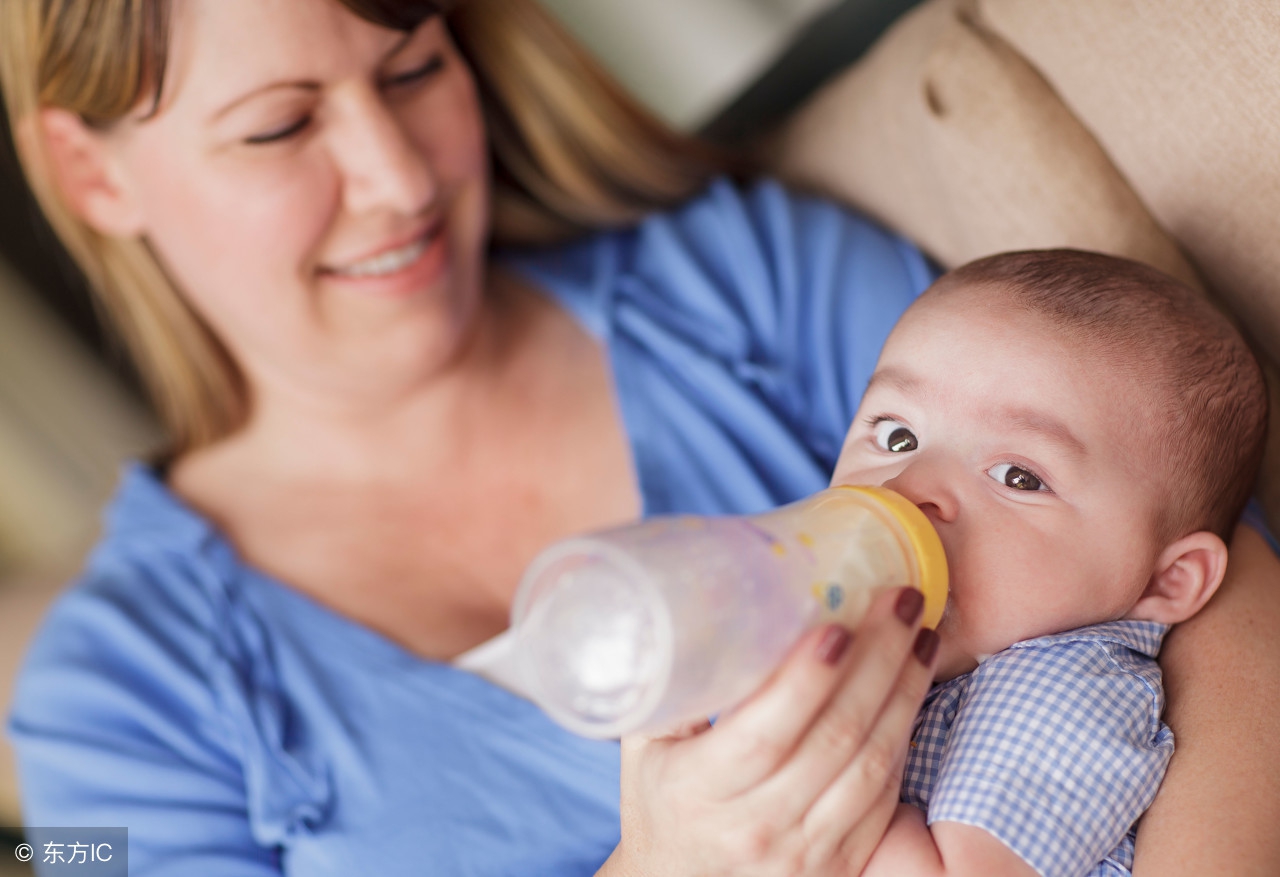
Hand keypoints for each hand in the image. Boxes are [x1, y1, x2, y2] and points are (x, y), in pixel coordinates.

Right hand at [603, 586, 938, 876]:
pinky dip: (904, 735)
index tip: (837, 627)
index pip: (763, 734)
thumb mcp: (647, 746)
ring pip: (873, 765)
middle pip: (834, 739)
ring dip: (905, 693)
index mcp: (699, 791)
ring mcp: (805, 853)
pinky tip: (911, 689)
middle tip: (904, 601)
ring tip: (922, 635)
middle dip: (878, 661)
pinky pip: (885, 796)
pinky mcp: (841, 864)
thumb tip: (714, 599)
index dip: (805, 680)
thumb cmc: (660, 804)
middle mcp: (757, 827)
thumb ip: (676, 684)